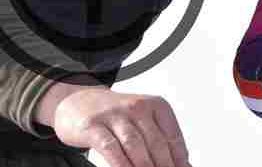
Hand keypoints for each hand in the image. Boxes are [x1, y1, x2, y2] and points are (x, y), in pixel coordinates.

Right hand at [42, 84, 190, 166]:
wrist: (78, 101)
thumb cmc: (115, 116)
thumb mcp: (142, 120)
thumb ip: (160, 140)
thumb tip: (183, 164)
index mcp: (156, 105)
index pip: (173, 137)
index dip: (179, 159)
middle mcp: (137, 107)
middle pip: (156, 143)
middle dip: (164, 166)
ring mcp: (114, 115)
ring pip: (135, 146)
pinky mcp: (93, 126)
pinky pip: (110, 148)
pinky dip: (121, 164)